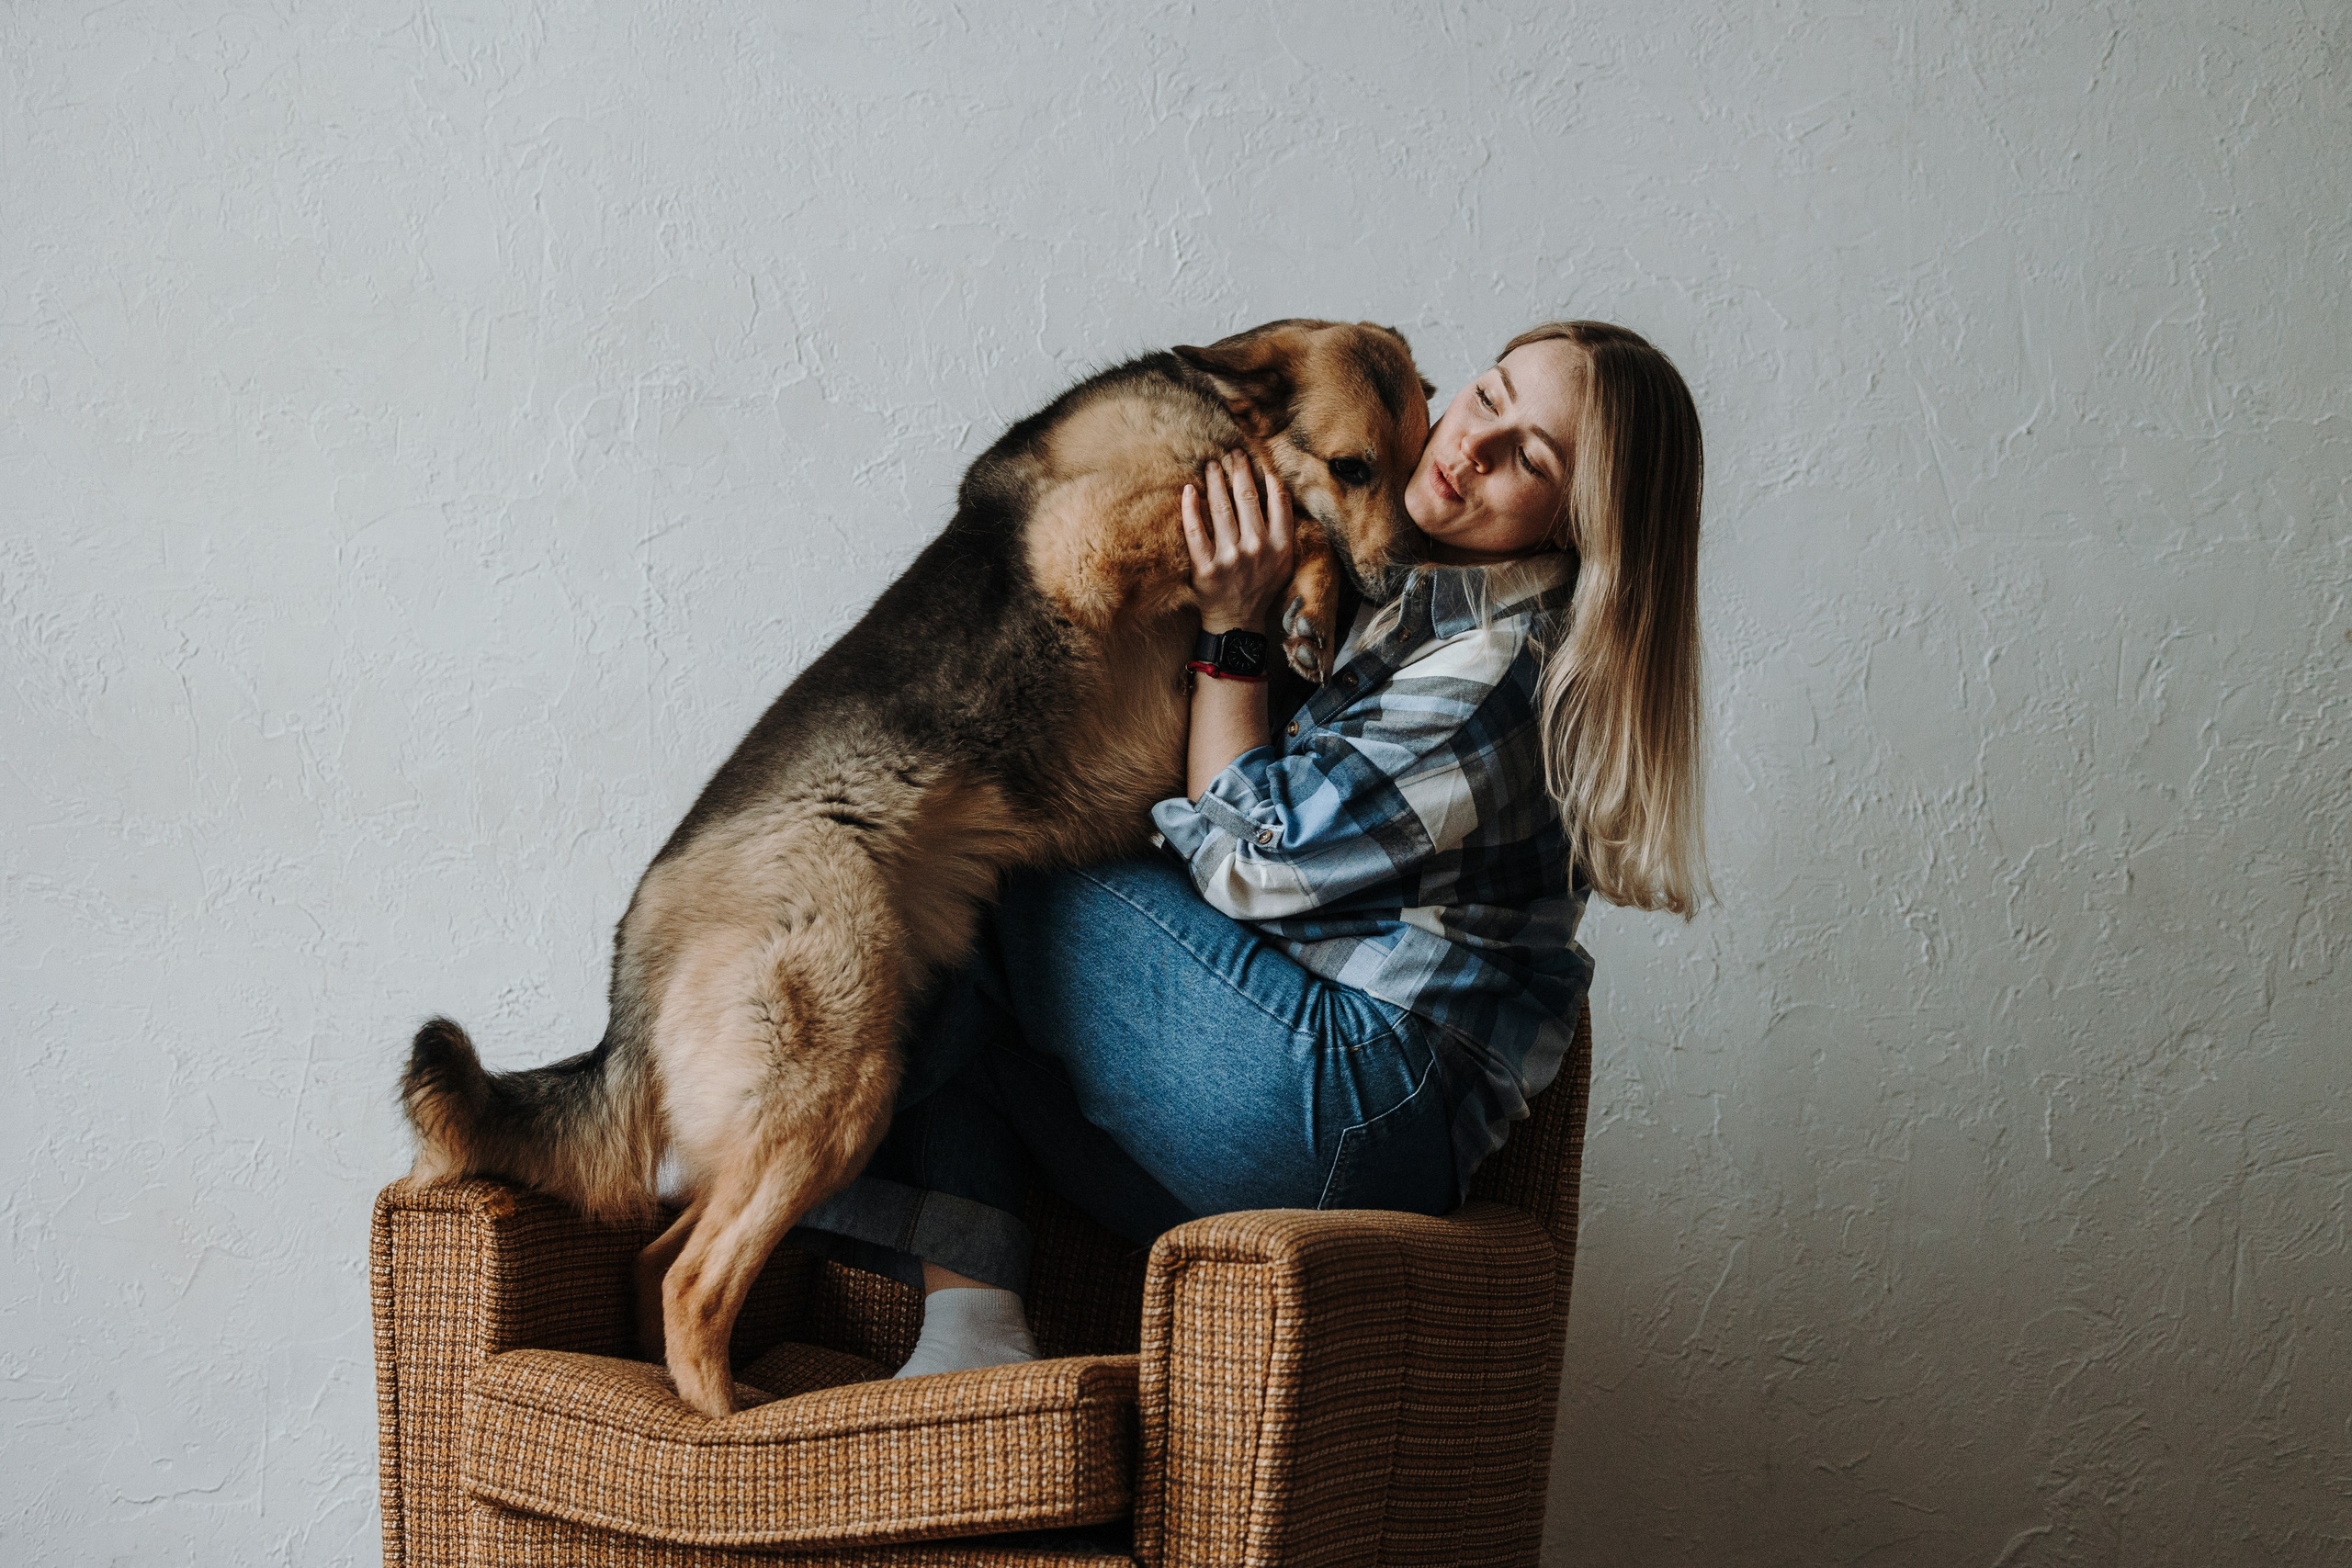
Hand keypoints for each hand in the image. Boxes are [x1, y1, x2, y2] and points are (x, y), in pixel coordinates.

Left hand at [1182, 450, 1294, 632]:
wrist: (1237, 621)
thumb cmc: (1261, 586)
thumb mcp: (1283, 561)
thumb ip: (1283, 529)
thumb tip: (1274, 487)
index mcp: (1280, 545)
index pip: (1277, 500)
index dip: (1266, 475)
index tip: (1257, 460)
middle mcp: (1257, 548)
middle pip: (1246, 498)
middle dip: (1238, 470)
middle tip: (1231, 454)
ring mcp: (1230, 558)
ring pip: (1221, 509)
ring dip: (1215, 481)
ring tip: (1211, 465)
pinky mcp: (1205, 568)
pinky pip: (1195, 531)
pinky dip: (1191, 508)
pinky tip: (1189, 490)